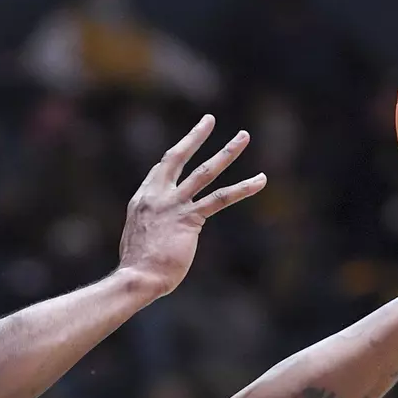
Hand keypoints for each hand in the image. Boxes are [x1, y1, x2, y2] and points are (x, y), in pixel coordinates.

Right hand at [116, 115, 266, 297]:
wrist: (137, 277)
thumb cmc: (138, 267)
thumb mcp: (141, 238)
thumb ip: (153, 226)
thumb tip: (163, 231)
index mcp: (142, 200)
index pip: (161, 170)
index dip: (176, 154)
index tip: (187, 143)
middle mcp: (156, 196)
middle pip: (177, 157)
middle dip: (195, 137)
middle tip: (210, 119)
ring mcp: (173, 205)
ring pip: (204, 172)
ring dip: (227, 152)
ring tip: (243, 136)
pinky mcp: (190, 218)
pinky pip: (220, 198)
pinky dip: (242, 188)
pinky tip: (260, 180)